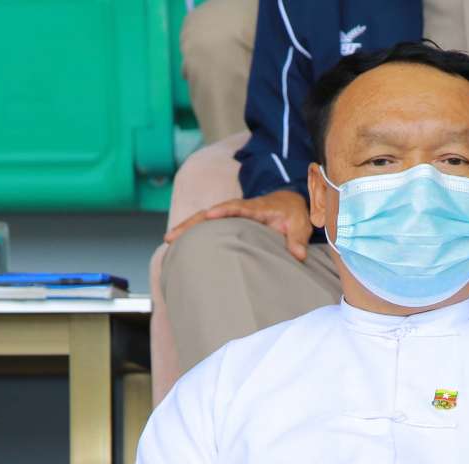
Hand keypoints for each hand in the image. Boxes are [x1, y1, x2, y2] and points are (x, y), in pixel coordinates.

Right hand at [163, 190, 311, 261]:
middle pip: (211, 213)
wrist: (289, 203)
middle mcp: (239, 209)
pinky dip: (194, 232)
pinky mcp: (227, 222)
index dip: (224, 209)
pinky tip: (179, 244)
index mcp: (257, 208)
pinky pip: (208, 225)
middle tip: (172, 235)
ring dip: (187, 227)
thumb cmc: (294, 215)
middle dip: (192, 222)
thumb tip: (298, 255)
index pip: (238, 207)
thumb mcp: (300, 226)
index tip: (210, 214)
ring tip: (168, 240)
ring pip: (205, 219)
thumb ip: (298, 239)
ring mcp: (231, 215)